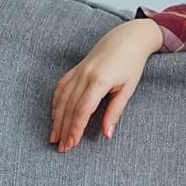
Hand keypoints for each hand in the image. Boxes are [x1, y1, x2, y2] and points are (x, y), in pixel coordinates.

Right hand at [49, 20, 157, 152]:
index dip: (75, 129)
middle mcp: (84, 75)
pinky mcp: (75, 68)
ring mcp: (78, 71)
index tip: (71, 145)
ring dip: (57, 119)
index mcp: (99, 81)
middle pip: (69, 107)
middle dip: (64, 129)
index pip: (82, 110)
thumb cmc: (132, 64)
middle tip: (61, 148)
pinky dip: (56, 103)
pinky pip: (61, 87)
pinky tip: (54, 116)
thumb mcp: (128, 89)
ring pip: (62, 98)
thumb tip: (106, 134)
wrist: (128, 38)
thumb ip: (115, 112)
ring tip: (54, 137)